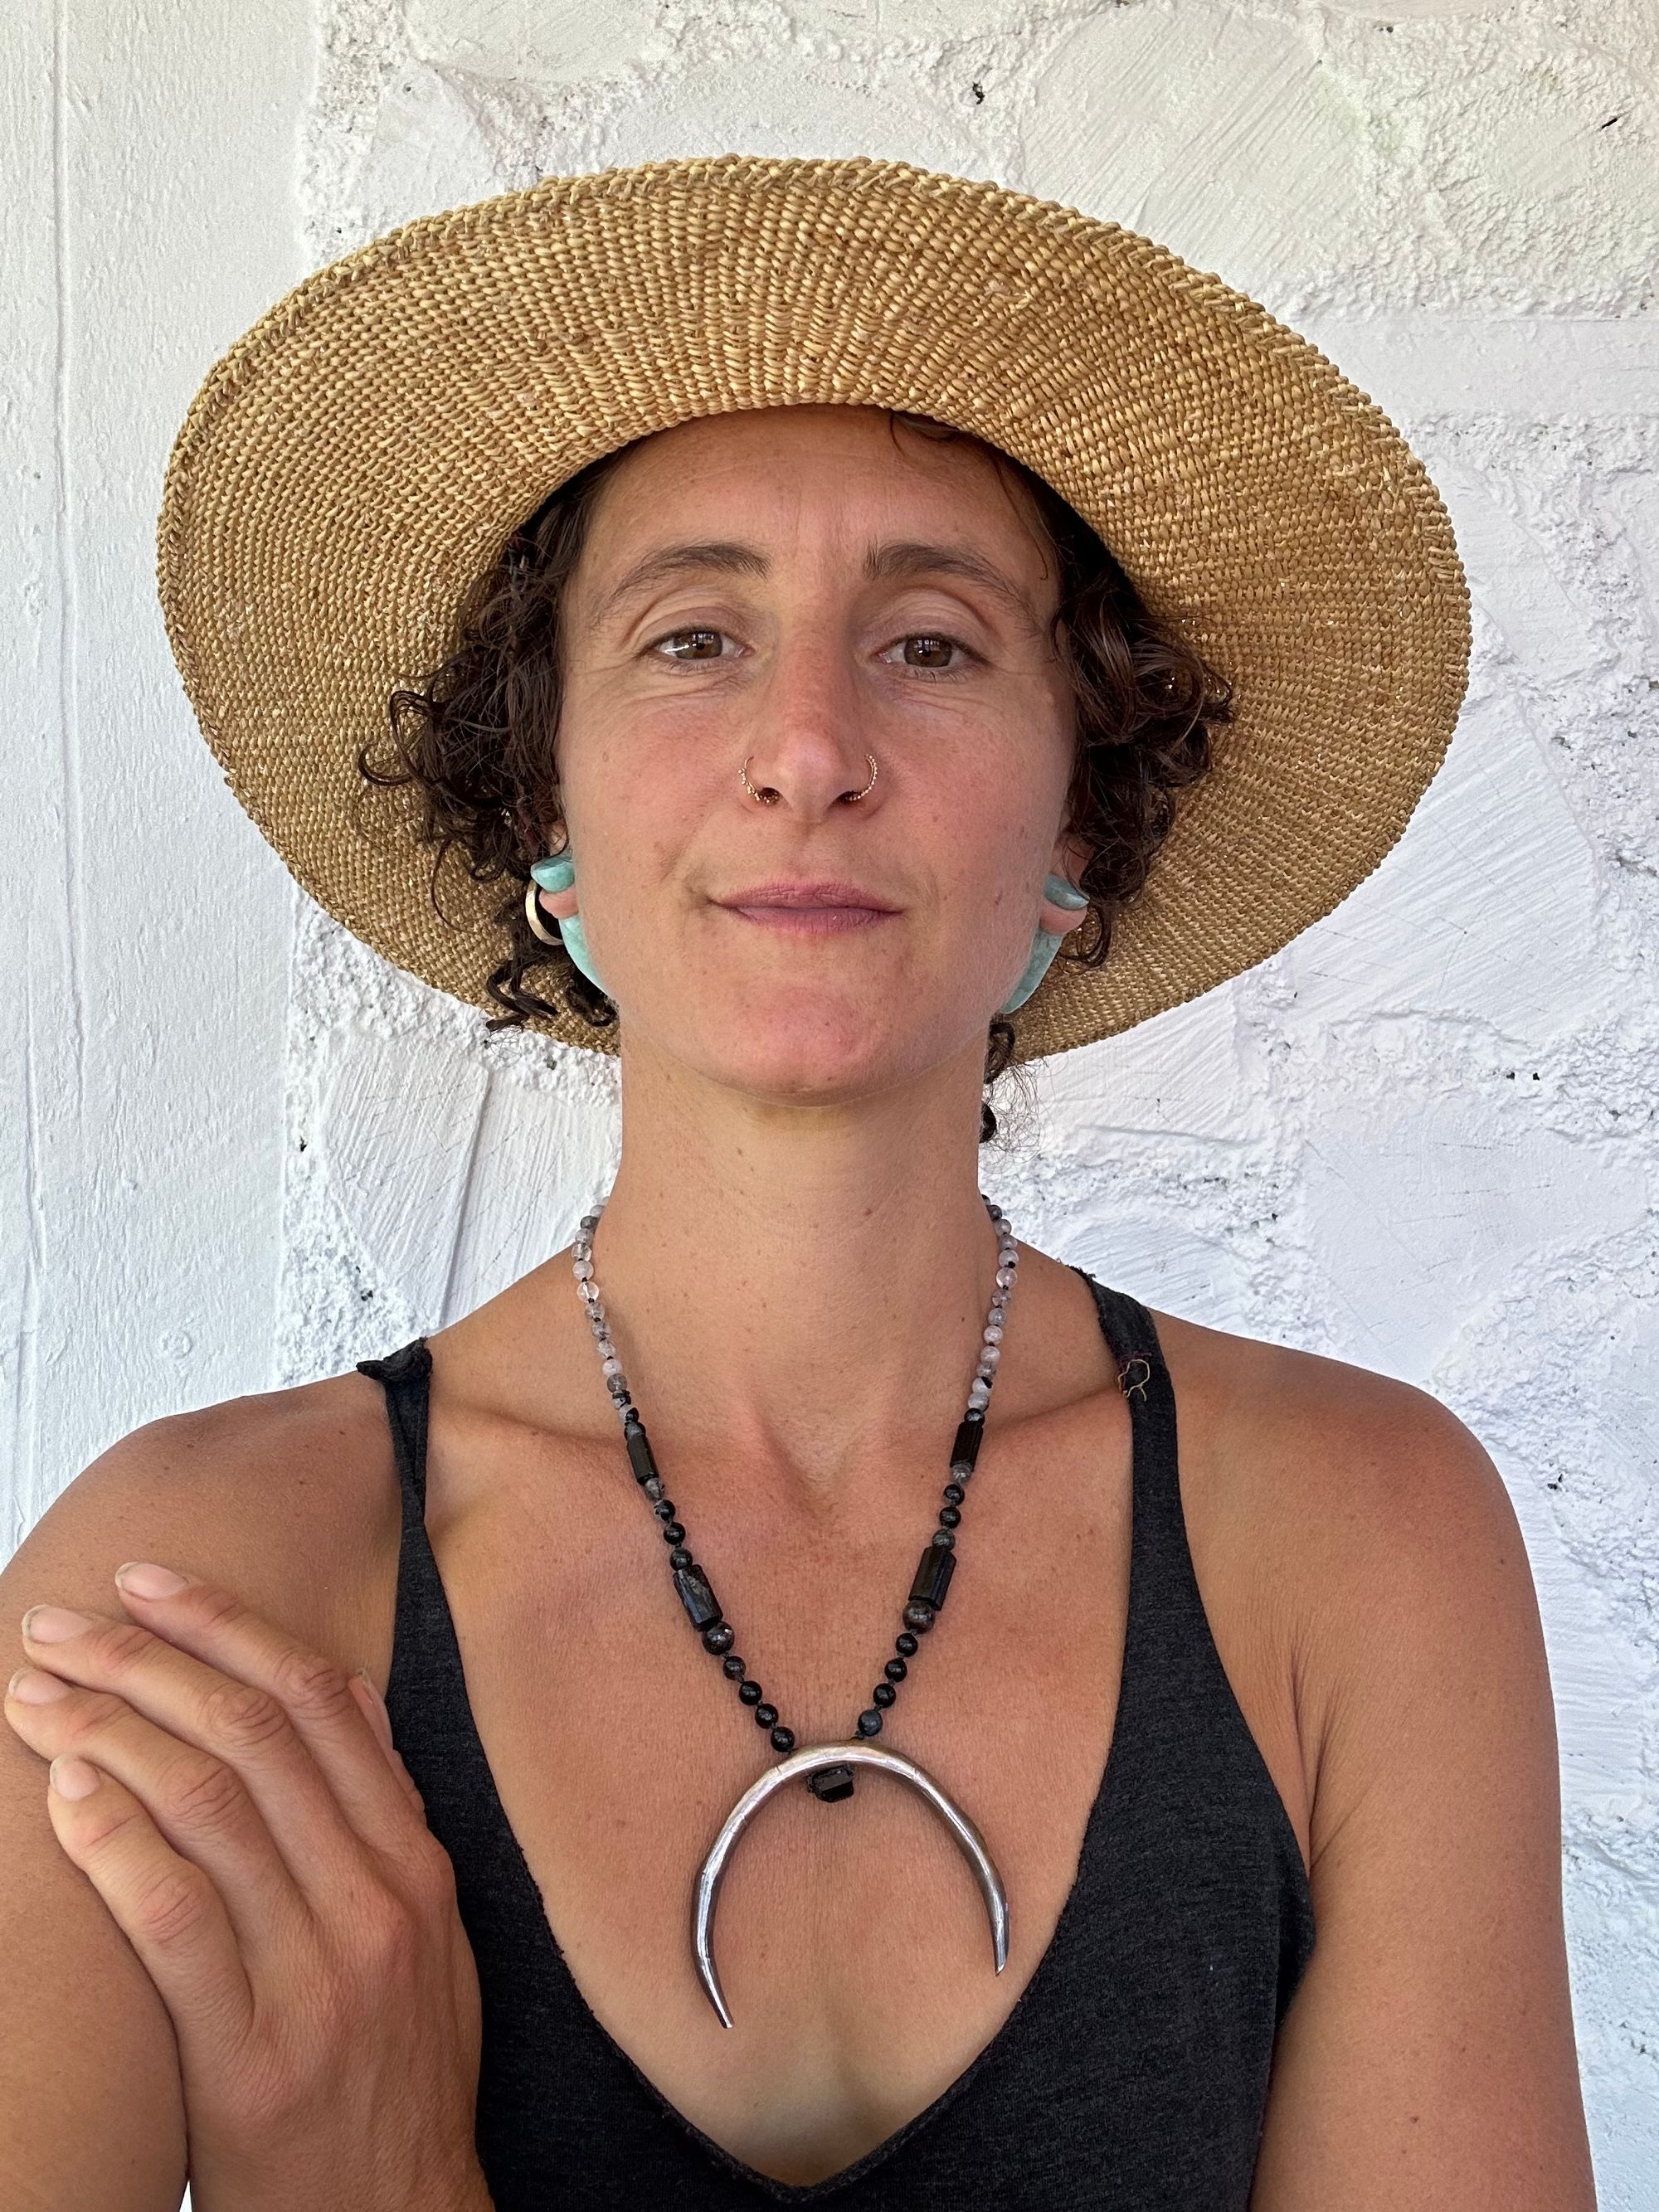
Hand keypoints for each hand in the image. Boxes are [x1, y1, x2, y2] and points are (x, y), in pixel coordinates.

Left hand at [5, 1563, 488, 2211]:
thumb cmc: (395, 2073)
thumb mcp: (426, 1932)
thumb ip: (377, 1818)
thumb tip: (328, 1695)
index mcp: (414, 1861)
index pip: (319, 1701)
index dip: (228, 1625)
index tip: (153, 1582)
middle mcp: (376, 1898)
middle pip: (254, 1735)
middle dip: (148, 1659)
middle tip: (63, 1623)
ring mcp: (319, 1975)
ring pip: (209, 1806)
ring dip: (109, 1729)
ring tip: (34, 1693)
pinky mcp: (250, 2057)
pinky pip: (176, 1918)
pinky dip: (115, 1840)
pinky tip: (65, 1792)